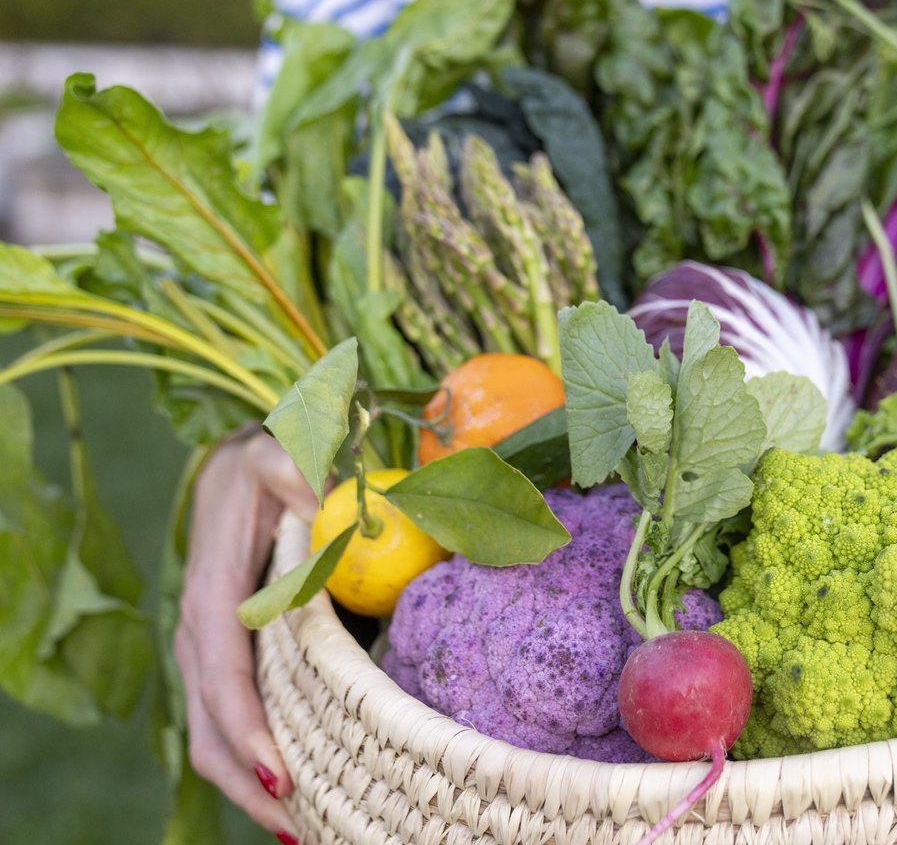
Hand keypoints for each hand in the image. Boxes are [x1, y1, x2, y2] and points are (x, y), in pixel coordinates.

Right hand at [175, 430, 318, 841]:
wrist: (239, 468)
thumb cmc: (265, 465)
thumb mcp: (279, 455)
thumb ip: (298, 473)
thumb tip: (326, 500)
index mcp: (212, 598)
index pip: (223, 677)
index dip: (247, 727)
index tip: (278, 769)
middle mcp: (201, 639)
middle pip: (212, 730)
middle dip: (250, 783)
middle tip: (302, 826)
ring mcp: (211, 657)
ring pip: (216, 740)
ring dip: (252, 787)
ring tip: (302, 828)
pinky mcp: (230, 663)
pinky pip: (235, 725)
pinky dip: (257, 762)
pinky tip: (298, 793)